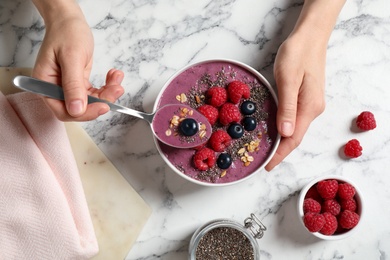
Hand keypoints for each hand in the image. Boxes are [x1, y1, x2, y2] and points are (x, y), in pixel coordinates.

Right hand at [32, 2, 123, 120]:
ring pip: (90, 102)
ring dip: (107, 94)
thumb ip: (73, 85)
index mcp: (45, 84)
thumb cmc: (66, 33)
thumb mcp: (71, 57)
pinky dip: (107, 87)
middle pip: (79, 109)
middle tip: (116, 90)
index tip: (103, 106)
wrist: (70, 21)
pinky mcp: (78, 83)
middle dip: (100, 102)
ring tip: (117, 80)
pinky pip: (95, 93)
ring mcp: (67, 87)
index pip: (63, 110)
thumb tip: (76, 110)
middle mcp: (55, 89)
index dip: (84, 113)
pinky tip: (113, 77)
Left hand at [265, 34, 325, 170]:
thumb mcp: (288, 80)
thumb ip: (287, 107)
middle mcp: (312, 109)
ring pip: (294, 129)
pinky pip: (294, 119)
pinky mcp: (306, 98)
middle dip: (279, 151)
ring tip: (264, 149)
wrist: (310, 37)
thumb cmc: (297, 54)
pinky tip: (273, 130)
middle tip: (261, 159)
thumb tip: (285, 134)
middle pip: (294, 137)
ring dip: (280, 141)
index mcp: (309, 108)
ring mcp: (311, 104)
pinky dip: (282, 128)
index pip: (293, 139)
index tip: (267, 166)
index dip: (280, 154)